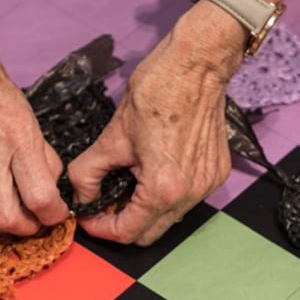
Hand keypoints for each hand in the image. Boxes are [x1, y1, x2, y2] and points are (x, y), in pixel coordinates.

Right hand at [0, 25, 69, 234]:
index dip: (54, 214)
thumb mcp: (26, 114)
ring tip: (17, 211)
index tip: (58, 211)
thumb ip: (40, 154)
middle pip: (9, 220)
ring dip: (6, 225)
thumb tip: (50, 186)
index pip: (41, 198)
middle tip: (38, 218)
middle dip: (29, 228)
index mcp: (16, 137)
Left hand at [68, 3, 244, 244]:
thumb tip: (82, 196)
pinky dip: (168, 194)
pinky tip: (155, 168)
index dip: (101, 229)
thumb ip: (88, 173)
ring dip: (146, 209)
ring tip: (130, 181)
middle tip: (105, 202)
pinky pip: (188, 199)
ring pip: (170, 218)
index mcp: (162, 188)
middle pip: (150, 234)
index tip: (90, 215)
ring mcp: (208, 185)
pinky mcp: (217, 173)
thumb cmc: (157, 92)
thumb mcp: (111, 135)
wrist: (198, 65)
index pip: (127, 233)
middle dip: (124, 223)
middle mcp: (191, 194)